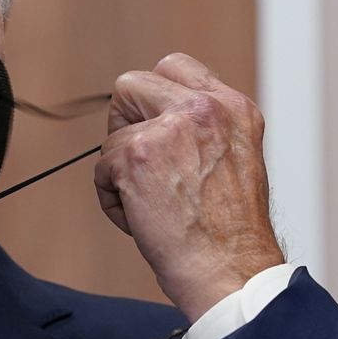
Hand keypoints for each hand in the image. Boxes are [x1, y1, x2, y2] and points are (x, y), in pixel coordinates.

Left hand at [94, 53, 284, 322]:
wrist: (232, 271)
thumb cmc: (232, 234)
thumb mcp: (236, 160)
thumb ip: (202, 130)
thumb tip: (156, 118)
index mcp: (233, 108)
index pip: (174, 67)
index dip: (153, 99)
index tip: (154, 128)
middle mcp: (204, 109)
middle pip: (131, 85)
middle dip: (126, 124)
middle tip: (143, 166)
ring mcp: (168, 128)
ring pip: (113, 134)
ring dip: (122, 172)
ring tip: (154, 206)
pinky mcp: (136, 155)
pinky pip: (101, 169)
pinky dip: (113, 200)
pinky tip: (144, 220)